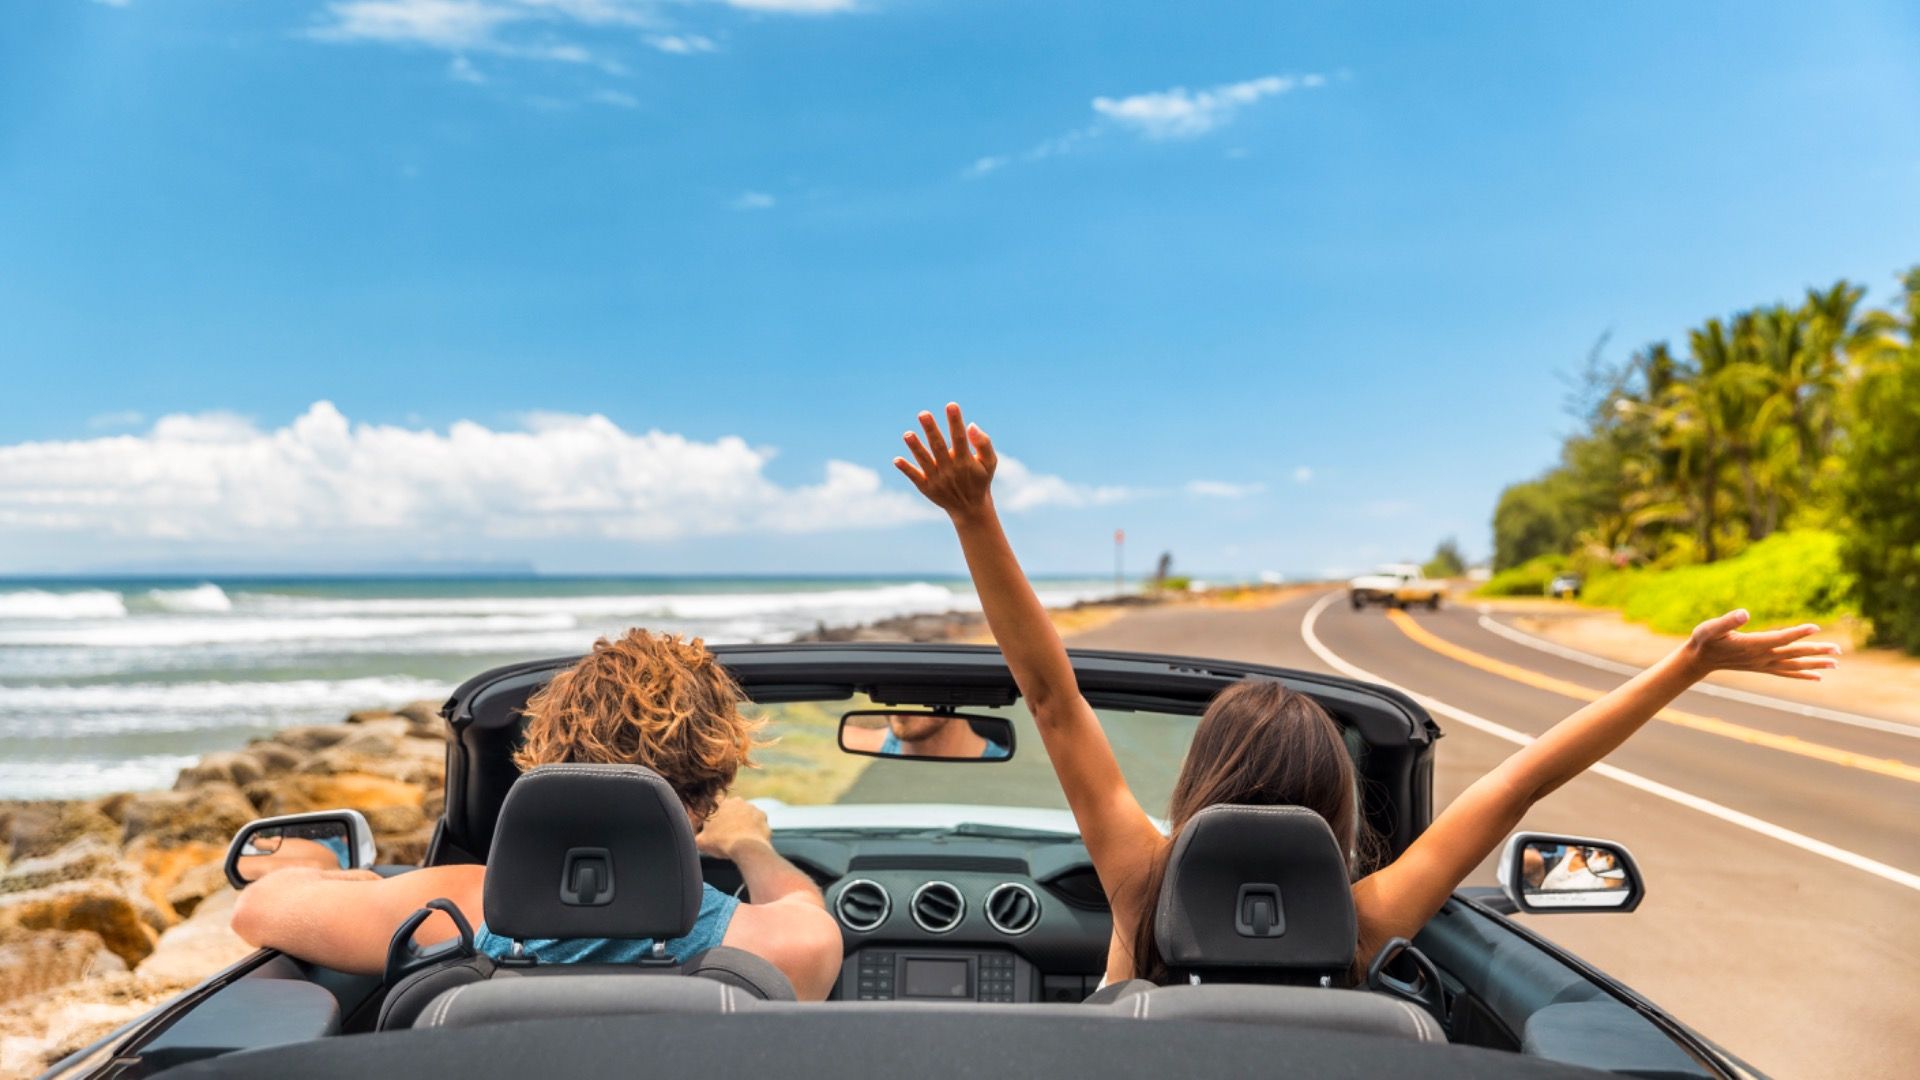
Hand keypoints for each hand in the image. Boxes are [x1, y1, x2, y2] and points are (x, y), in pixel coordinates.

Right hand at [695, 796, 770, 859]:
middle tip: (727, 833)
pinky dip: (754, 828)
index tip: (715, 825)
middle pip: (731, 809)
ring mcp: (751, 807)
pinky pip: (757, 821)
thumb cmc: (722, 843)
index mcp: (720, 804)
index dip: (715, 815)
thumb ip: (696, 836)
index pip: (715, 803)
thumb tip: (696, 837)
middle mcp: (736, 801)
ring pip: (745, 814)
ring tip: (739, 837)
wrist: (746, 848)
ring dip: (742, 822)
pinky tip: (750, 838)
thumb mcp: (701, 842)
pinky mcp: (763, 815)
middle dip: (729, 818)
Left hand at [893, 402, 997, 519]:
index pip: (959, 438)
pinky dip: (906, 469)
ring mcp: (937, 479)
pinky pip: (915, 477)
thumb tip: (971, 425)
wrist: (970, 508)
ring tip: (907, 434)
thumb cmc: (980, 479)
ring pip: (925, 461)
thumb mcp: (990, 463)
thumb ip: (984, 443)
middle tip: (923, 414)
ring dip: (916, 448)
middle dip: (931, 430)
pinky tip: (896, 460)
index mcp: (965, 460)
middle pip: (938, 447)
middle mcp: (950, 469)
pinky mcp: (927, 487)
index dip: (955, 422)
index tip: (951, 405)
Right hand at [1681, 610, 1839, 679]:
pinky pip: (1787, 673)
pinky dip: (1803, 675)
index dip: (1798, 633)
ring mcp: (1763, 664)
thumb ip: (1728, 621)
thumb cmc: (1704, 640)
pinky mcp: (1762, 667)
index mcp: (1752, 645)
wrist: (1699, 660)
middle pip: (1794, 654)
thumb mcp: (1710, 627)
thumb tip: (1745, 613)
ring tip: (1836, 664)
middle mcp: (1761, 657)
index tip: (1816, 628)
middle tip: (1838, 650)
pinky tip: (1817, 677)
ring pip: (1794, 665)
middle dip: (1817, 651)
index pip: (1780, 638)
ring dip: (1816, 665)